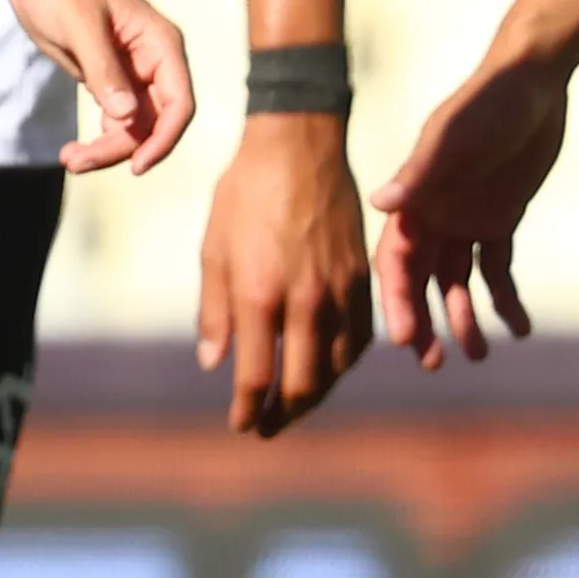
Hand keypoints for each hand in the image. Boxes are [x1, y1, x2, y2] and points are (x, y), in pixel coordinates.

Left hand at [0, 0, 196, 173]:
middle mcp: (153, 61)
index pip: (180, 103)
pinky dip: (99, 137)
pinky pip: (115, 118)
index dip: (164, 139)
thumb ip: (104, 70)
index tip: (136, 166)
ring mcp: (131, 71)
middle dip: (123, 147)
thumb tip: (126, 117)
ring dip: (107, 148)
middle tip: (77, 162)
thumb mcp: (79, 26)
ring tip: (70, 159)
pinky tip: (73, 150)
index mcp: (160, 44)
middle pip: (155, 121)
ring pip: (133, 125)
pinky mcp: (107, 77)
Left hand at [193, 113, 366, 436]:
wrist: (299, 148)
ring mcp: (341, 292)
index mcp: (259, 297)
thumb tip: (215, 364)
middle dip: (283, 415)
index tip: (240, 425)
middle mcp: (306, 302)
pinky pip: (362, 337)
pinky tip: (328, 368)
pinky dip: (344, 362)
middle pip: (303, 384)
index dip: (248, 409)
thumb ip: (214, 312)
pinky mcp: (365, 279)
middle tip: (266, 429)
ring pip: (337, 367)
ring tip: (293, 406)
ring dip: (316, 395)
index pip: (256, 376)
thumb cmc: (243, 196)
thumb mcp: (213, 251)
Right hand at [371, 54, 570, 365]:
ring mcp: (466, 218)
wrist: (534, 80)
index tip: (403, 340)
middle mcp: (433, 215)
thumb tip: (380, 205)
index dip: (397, 301)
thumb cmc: (489, 103)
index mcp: (414, 200)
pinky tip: (520, 328)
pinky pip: (499, 269)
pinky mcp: (500, 218)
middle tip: (432, 363)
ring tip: (479, 356)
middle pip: (421, 281)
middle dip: (424, 321)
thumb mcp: (454, 137)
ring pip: (458, 282)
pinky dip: (507, 299)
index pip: (396, 262)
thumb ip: (420, 172)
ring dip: (464, 318)